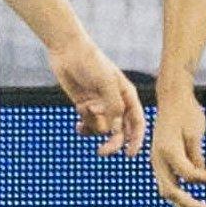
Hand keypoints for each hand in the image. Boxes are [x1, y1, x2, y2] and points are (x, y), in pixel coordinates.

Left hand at [48, 40, 144, 156]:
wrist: (68, 51)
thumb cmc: (91, 63)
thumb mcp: (106, 82)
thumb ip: (113, 105)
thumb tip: (114, 126)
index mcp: (127, 96)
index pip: (137, 122)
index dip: (136, 140)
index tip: (130, 154)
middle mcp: (116, 103)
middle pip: (120, 131)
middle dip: (112, 143)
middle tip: (101, 152)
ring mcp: (100, 106)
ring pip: (102, 129)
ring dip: (92, 123)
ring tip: (83, 108)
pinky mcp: (85, 107)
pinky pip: (88, 126)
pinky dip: (84, 128)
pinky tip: (78, 127)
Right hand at [150, 86, 205, 206]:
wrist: (172, 97)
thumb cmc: (186, 111)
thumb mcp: (196, 133)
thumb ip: (197, 158)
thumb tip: (201, 177)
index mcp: (168, 151)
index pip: (189, 175)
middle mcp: (158, 159)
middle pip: (171, 192)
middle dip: (190, 205)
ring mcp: (157, 160)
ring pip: (166, 191)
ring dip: (182, 204)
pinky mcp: (159, 159)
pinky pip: (166, 182)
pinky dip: (178, 192)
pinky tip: (191, 196)